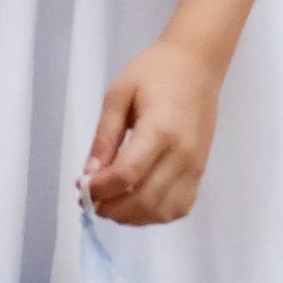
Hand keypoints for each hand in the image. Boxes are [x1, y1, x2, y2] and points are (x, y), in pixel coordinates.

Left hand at [83, 36, 220, 223]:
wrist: (197, 66)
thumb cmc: (156, 72)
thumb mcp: (118, 96)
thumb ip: (104, 137)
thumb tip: (89, 173)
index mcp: (160, 130)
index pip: (127, 175)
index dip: (100, 189)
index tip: (82, 186)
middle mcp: (182, 154)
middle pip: (144, 200)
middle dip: (111, 208)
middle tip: (91, 200)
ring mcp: (195, 167)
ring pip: (162, 211)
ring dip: (131, 217)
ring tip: (110, 203)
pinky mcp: (200, 172)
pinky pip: (179, 207)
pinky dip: (155, 215)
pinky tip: (136, 203)